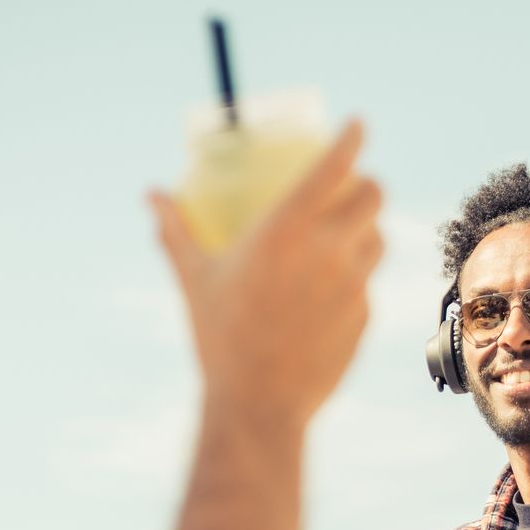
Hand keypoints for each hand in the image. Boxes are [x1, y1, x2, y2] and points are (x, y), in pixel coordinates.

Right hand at [151, 121, 384, 430]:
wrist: (259, 405)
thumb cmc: (219, 338)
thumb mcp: (193, 280)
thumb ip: (175, 232)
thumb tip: (151, 195)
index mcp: (286, 229)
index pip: (336, 164)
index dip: (353, 137)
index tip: (358, 124)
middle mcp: (329, 250)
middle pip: (374, 196)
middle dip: (368, 184)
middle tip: (353, 189)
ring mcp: (354, 285)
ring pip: (378, 241)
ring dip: (367, 231)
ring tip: (345, 237)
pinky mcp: (365, 318)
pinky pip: (367, 286)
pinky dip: (355, 280)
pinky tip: (332, 293)